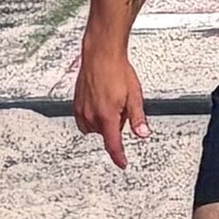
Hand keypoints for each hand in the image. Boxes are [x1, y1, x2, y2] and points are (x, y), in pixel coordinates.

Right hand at [74, 46, 148, 168]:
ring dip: (104, 121)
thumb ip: (138, 118)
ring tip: (111, 100)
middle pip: (106, 133)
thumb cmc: (117, 71)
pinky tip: (101, 100)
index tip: (122, 163)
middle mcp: (91, 115)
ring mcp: (81, 110)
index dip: (118, 157)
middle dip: (116, 125)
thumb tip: (143, 134)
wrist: (100, 54)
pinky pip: (85, 120)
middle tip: (122, 106)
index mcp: (107, 116)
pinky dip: (94, 116)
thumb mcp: (135, 96)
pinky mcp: (75, 104)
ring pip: (95, 127)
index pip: (112, 145)